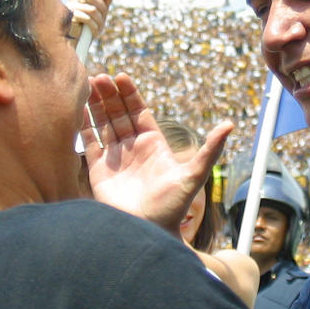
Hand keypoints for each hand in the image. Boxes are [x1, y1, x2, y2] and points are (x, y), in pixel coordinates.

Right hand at [66, 0, 118, 39]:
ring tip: (98, 27)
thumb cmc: (91, 25)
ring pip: (92, 9)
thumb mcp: (102, 11)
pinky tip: (93, 32)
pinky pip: (87, 18)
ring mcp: (71, 7)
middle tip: (103, 17)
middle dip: (102, 7)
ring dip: (99, 20)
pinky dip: (94, 27)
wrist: (81, 42)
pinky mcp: (70, 18)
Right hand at [81, 73, 231, 233]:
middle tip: (100, 76)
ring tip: (89, 83)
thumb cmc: (172, 207)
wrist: (148, 232)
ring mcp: (115, 159)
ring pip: (103, 125)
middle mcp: (133, 149)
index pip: (139, 112)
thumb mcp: (194, 175)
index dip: (130, 94)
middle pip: (119, 114)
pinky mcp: (99, 171)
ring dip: (96, 105)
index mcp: (153, 145)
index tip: (121, 76)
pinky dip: (84, 127)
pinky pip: (90, 143)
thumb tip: (230, 124)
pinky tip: (79, 110)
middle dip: (110, 95)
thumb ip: (210, 150)